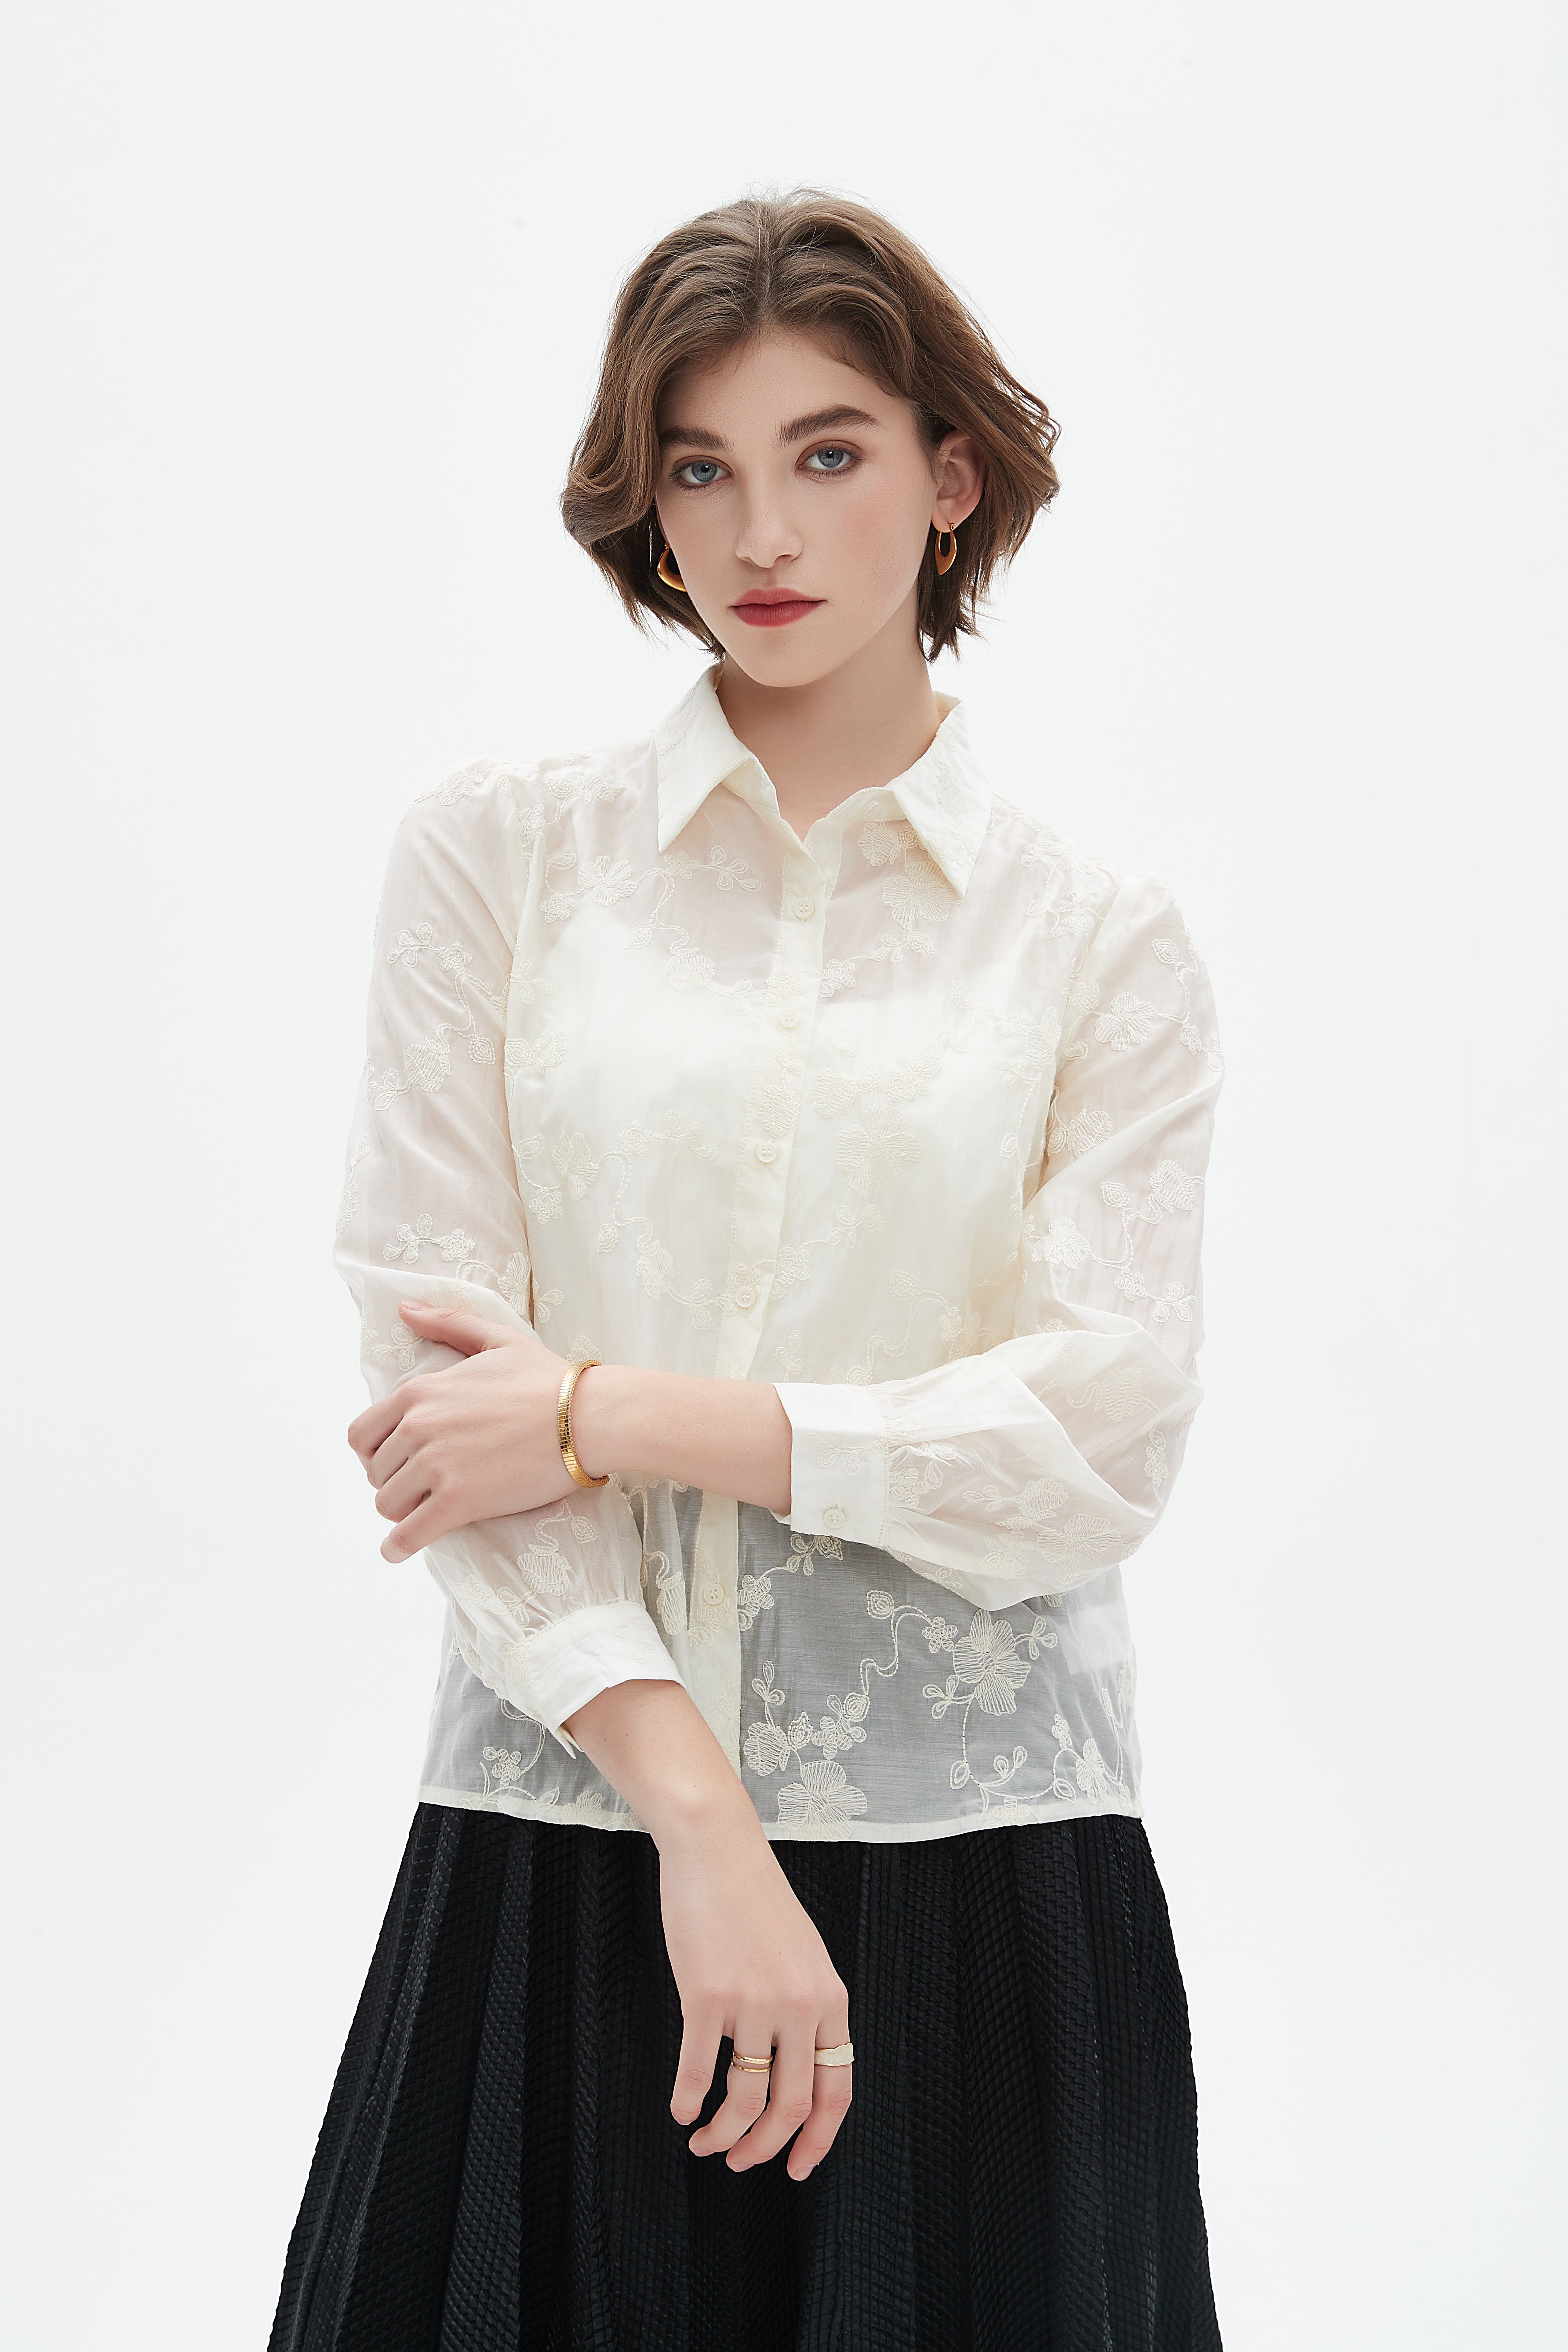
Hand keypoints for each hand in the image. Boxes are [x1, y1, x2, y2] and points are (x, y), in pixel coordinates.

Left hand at [346, 1301, 575, 1560]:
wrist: (588, 1417)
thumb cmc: (548, 1379)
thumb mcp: (496, 1339)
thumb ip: (446, 1323)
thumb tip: (405, 1308)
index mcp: (420, 1392)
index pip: (363, 1433)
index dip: (374, 1452)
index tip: (394, 1460)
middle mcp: (418, 1427)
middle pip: (376, 1472)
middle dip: (393, 1481)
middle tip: (419, 1487)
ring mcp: (436, 1466)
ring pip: (388, 1503)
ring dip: (401, 1511)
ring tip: (420, 1513)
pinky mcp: (458, 1501)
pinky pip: (409, 1534)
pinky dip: (398, 1546)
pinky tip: (398, 1550)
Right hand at [659, 1813, 852, 2180]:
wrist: (717, 1847)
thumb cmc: (754, 1899)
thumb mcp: (803, 1954)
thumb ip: (808, 2008)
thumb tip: (795, 2071)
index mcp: (829, 1998)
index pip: (836, 2090)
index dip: (818, 2141)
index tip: (796, 2168)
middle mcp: (798, 2005)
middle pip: (790, 2106)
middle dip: (763, 2148)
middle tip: (738, 2161)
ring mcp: (753, 2001)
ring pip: (744, 2099)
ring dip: (722, 2134)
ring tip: (704, 2139)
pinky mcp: (707, 1994)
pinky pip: (697, 2069)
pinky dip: (687, 2099)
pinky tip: (679, 2108)